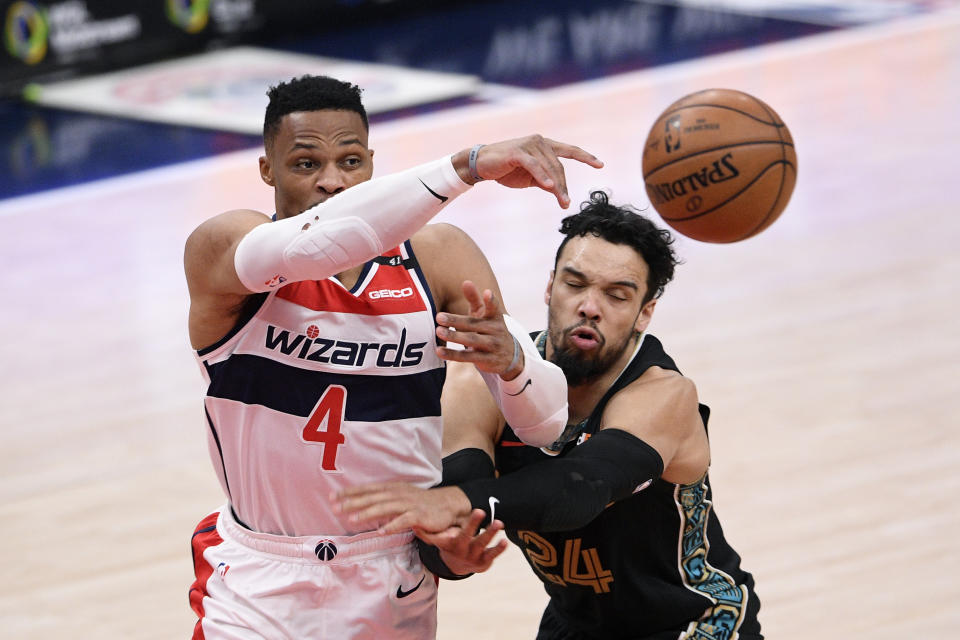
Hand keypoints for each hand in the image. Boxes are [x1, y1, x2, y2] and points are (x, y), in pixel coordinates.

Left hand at [335, 483, 470, 533]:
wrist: (446, 504)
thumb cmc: (418, 503)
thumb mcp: (399, 497)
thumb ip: (381, 500)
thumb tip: (359, 505)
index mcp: (392, 488)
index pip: (367, 489)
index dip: (350, 492)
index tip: (332, 496)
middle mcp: (398, 493)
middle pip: (373, 497)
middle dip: (353, 502)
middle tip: (335, 507)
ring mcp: (409, 504)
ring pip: (385, 507)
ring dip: (368, 512)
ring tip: (352, 519)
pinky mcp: (419, 515)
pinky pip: (404, 520)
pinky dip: (392, 525)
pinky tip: (381, 532)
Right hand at [416, 509, 507, 575]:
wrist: (457, 565)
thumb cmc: (448, 545)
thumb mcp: (438, 540)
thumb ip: (427, 533)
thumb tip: (412, 523)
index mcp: (450, 543)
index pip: (449, 535)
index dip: (450, 529)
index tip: (452, 522)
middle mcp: (462, 549)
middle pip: (467, 536)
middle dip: (473, 524)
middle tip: (480, 510)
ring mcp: (473, 556)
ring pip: (482, 544)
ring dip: (490, 533)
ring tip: (499, 522)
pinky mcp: (484, 562)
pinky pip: (492, 554)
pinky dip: (499, 549)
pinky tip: (505, 541)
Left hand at [435, 280, 522, 379]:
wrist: (510, 356)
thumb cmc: (490, 329)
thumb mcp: (485, 314)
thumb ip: (475, 298)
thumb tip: (466, 281)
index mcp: (496, 317)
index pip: (494, 307)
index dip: (491, 301)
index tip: (487, 293)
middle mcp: (496, 331)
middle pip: (474, 325)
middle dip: (456, 320)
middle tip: (439, 317)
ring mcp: (491, 346)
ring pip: (471, 340)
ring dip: (454, 336)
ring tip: (439, 331)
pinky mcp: (486, 360)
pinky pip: (467, 357)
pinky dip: (452, 354)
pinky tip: (439, 351)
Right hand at [453, 135, 602, 207]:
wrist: (481, 165)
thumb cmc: (506, 169)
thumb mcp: (530, 177)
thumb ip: (545, 181)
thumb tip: (558, 190)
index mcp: (545, 145)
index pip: (569, 150)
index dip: (586, 157)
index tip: (600, 165)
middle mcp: (540, 141)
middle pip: (559, 166)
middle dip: (564, 186)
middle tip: (566, 203)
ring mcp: (529, 145)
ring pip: (549, 167)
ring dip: (556, 186)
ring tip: (561, 201)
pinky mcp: (518, 152)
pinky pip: (534, 165)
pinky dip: (542, 176)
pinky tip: (550, 187)